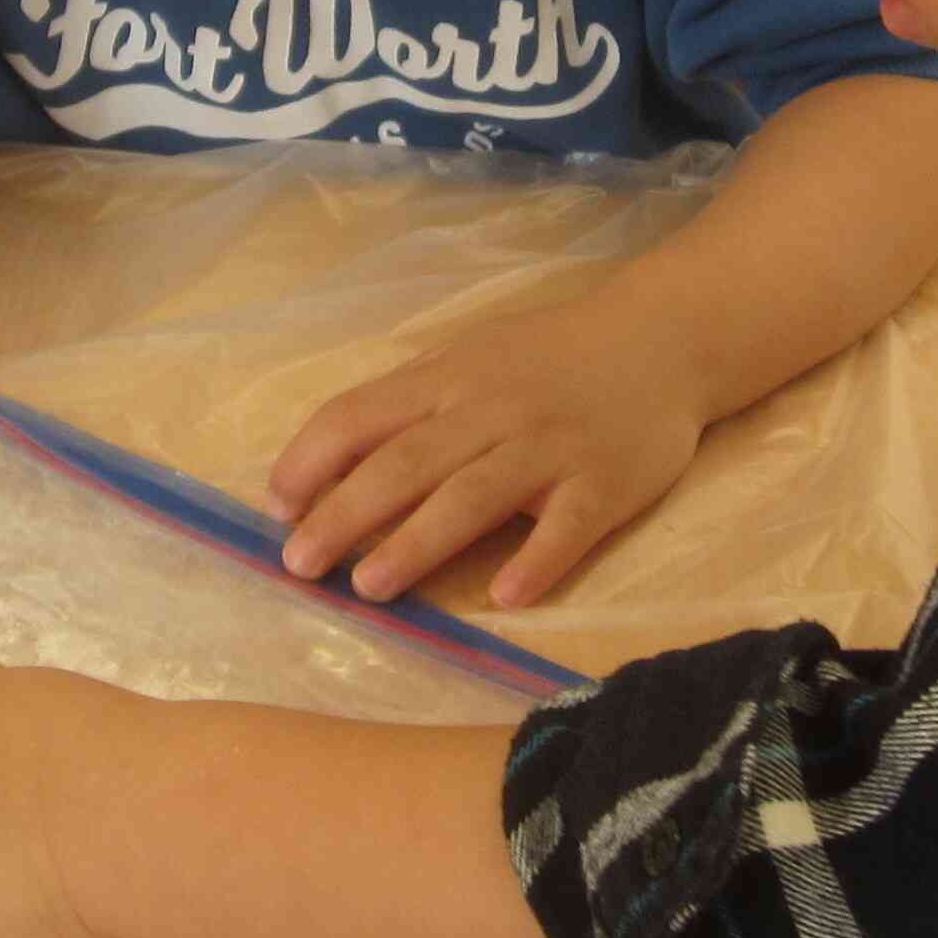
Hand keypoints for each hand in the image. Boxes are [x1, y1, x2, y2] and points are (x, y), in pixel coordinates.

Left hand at [267, 294, 708, 605]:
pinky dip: (536, 561)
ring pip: (472, 496)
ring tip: (369, 587)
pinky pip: (566, 526)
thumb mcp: (472, 357)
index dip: (312, 460)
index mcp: (448, 379)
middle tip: (299, 564)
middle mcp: (490, 411)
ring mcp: (549, 447)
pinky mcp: (603, 484)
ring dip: (417, 543)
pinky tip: (506, 597)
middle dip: (344, 514)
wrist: (661, 340)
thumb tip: (328, 461)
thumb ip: (411, 403)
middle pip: (405, 464)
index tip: (276, 508)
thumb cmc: (551, 357)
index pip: (361, 415)